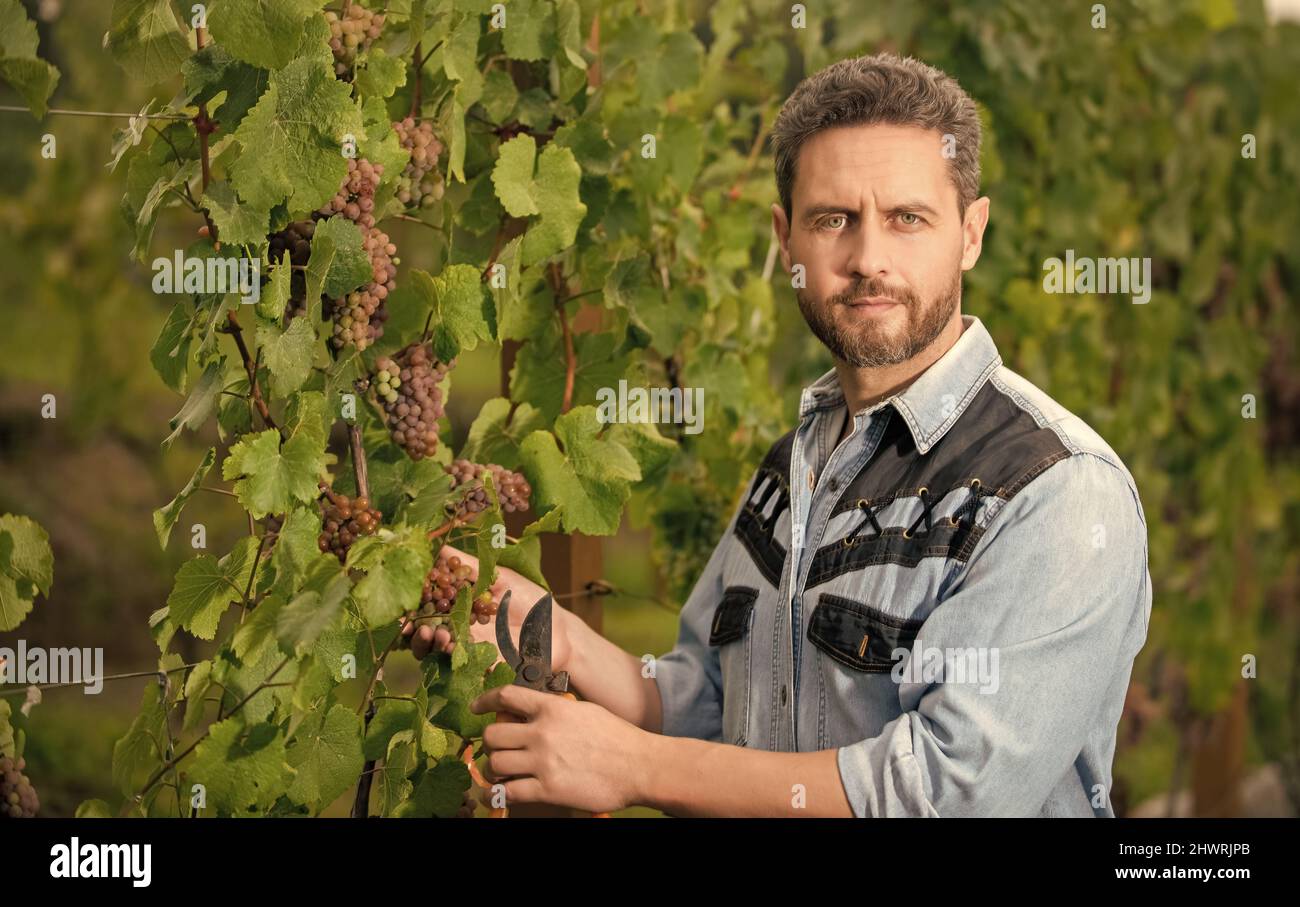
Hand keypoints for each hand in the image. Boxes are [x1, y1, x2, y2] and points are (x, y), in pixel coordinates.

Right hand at [400, 545, 570, 671]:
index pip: (429, 608)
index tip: (405, 606)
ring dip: (430, 644)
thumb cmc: (530, 599)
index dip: (414, 608)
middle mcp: (460, 628)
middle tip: (414, 625)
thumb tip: (440, 547)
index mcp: (460, 606)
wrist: (558, 629)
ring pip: (439, 650)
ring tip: (434, 634)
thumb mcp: (499, 577)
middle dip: (416, 631)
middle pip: (427, 633)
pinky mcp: (483, 664)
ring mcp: (470, 648)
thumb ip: (471, 566)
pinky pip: (461, 663)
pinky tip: (450, 646)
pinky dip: (452, 656)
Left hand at [470, 685, 650, 812]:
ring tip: (499, 772)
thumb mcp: (584, 711)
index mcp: (552, 708)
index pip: (506, 697)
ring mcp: (544, 762)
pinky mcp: (548, 790)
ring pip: (495, 763)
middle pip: (492, 735)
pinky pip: (507, 793)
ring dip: (493, 769)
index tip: (476, 708)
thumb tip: (535, 712)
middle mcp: (543, 733)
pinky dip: (496, 796)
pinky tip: (495, 796)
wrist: (639, 766)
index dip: (485, 701)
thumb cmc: (617, 737)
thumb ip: (556, 710)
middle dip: (489, 743)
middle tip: (497, 749)